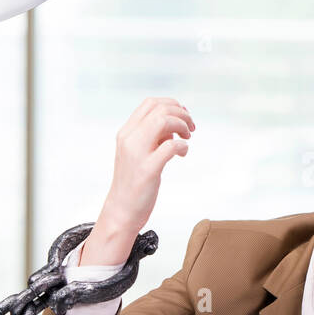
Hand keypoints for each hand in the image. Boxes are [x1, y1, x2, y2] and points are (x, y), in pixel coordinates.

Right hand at [81, 97, 194, 264]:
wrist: (122, 211)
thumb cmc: (134, 183)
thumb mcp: (139, 153)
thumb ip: (152, 137)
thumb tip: (173, 128)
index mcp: (126, 133)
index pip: (150, 103)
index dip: (172, 104)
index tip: (183, 116)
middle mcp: (129, 139)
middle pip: (160, 109)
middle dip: (182, 114)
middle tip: (191, 128)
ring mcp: (137, 154)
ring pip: (163, 122)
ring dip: (182, 126)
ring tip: (187, 138)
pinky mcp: (148, 170)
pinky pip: (171, 147)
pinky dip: (182, 146)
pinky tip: (182, 154)